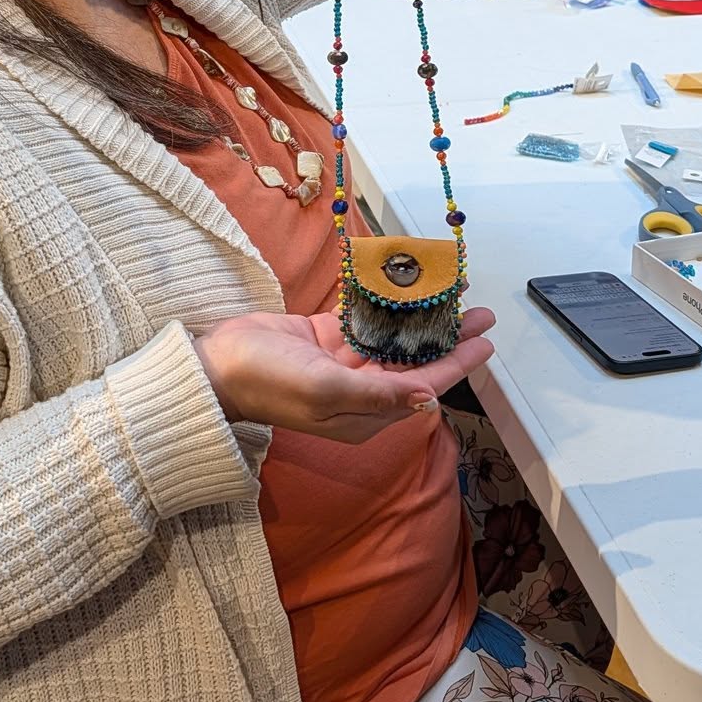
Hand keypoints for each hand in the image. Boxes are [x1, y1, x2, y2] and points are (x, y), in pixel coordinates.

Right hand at [195, 305, 495, 446]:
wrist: (215, 364)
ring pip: (395, 340)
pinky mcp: (325, 340)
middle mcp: (360, 392)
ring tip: (453, 294)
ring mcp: (342, 364)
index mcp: (364, 414)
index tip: (485, 342)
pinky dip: (386, 304)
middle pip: (416, 362)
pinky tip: (407, 286)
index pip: (423, 388)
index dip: (457, 364)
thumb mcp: (326, 390)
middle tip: (480, 311)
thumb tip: (428, 399)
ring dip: (423, 319)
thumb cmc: (268, 382)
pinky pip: (365, 320)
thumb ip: (378, 392)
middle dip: (449, 338)